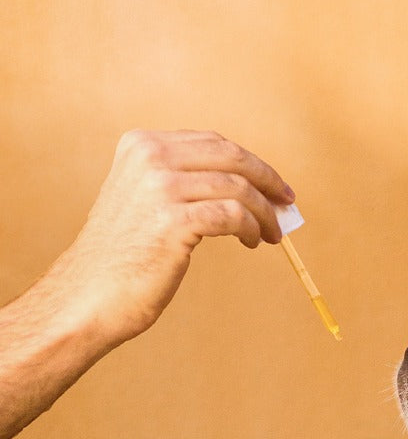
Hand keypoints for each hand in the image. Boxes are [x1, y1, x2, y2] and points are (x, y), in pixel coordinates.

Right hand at [47, 129, 294, 347]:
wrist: (89, 296)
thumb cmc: (122, 259)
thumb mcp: (144, 202)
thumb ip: (181, 184)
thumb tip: (244, 188)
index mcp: (141, 145)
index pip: (211, 143)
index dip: (250, 162)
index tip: (273, 184)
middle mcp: (149, 157)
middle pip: (230, 157)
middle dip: (266, 180)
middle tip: (287, 204)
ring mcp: (160, 187)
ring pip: (237, 189)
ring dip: (263, 213)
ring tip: (270, 235)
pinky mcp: (173, 221)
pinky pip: (233, 216)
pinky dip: (252, 228)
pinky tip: (252, 242)